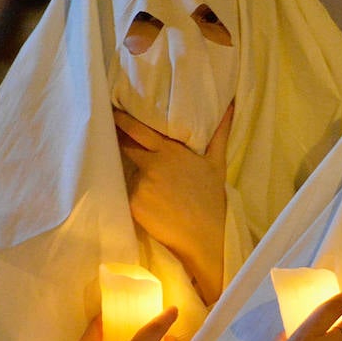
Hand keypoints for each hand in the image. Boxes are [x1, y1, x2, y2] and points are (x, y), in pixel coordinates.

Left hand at [116, 105, 233, 303]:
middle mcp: (152, 165)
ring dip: (136, 177)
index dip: (122, 120)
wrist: (204, 235)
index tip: (111, 110)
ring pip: (130, 174)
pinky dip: (137, 198)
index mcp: (170, 151)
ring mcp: (141, 185)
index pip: (137, 130)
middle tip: (115, 139)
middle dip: (120, 142)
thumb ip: (219, 133)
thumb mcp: (217, 163)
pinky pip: (129, 195)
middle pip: (126, 148)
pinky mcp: (134, 204)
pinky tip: (152, 206)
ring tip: (154, 190)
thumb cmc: (211, 198)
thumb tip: (230, 106)